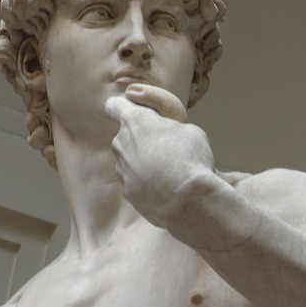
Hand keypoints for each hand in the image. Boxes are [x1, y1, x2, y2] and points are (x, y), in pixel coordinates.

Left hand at [104, 83, 223, 226]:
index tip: (133, 115)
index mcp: (135, 121)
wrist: (188, 200)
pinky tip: (168, 190)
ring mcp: (122, 169)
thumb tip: (173, 138)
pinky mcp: (127, 192)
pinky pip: (136, 184)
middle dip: (142, 142)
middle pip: (126, 138)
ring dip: (145, 165)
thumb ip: (173, 129)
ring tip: (171, 175)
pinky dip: (148, 186)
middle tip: (167, 151)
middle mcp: (121, 143)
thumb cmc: (191, 158)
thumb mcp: (192, 132)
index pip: (113, 106)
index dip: (121, 108)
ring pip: (131, 162)